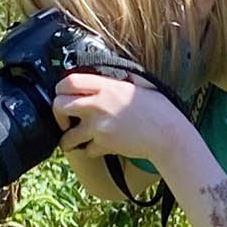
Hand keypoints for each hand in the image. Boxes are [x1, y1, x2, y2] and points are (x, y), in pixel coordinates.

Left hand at [51, 71, 186, 164]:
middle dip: (58, 114)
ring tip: (73, 141)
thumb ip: (120, 79)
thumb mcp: (140, 85)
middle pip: (59, 105)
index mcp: (106, 86)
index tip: (63, 95)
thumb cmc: (159, 109)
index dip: (60, 89)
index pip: (69, 81)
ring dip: (67, 139)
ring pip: (67, 135)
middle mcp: (98, 104)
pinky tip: (98, 148)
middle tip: (65, 120)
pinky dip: (90, 151)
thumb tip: (109, 76)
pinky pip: (87, 150)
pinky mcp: (104, 143)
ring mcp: (99, 126)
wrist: (167, 134)